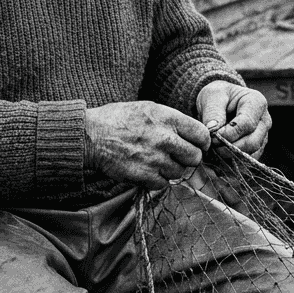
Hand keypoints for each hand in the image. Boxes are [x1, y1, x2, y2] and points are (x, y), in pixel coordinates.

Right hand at [84, 101, 210, 190]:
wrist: (91, 135)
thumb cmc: (117, 119)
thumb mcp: (147, 108)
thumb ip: (171, 120)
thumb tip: (191, 133)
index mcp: (167, 117)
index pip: (202, 134)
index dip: (202, 142)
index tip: (196, 145)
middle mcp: (164, 138)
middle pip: (195, 157)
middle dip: (188, 158)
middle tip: (177, 156)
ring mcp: (155, 158)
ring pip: (179, 172)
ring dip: (171, 170)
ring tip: (156, 161)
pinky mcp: (144, 176)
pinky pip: (163, 184)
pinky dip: (157, 180)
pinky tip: (147, 170)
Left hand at [196, 81, 270, 157]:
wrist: (221, 102)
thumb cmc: (218, 96)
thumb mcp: (212, 96)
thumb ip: (213, 112)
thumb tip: (213, 131)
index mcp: (257, 102)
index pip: (247, 124)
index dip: (229, 133)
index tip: (212, 136)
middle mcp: (264, 120)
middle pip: (252, 141)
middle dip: (230, 147)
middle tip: (212, 145)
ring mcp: (263, 135)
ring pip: (251, 153)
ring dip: (231, 154)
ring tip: (214, 148)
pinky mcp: (258, 148)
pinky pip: (248, 159)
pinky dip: (233, 159)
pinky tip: (219, 153)